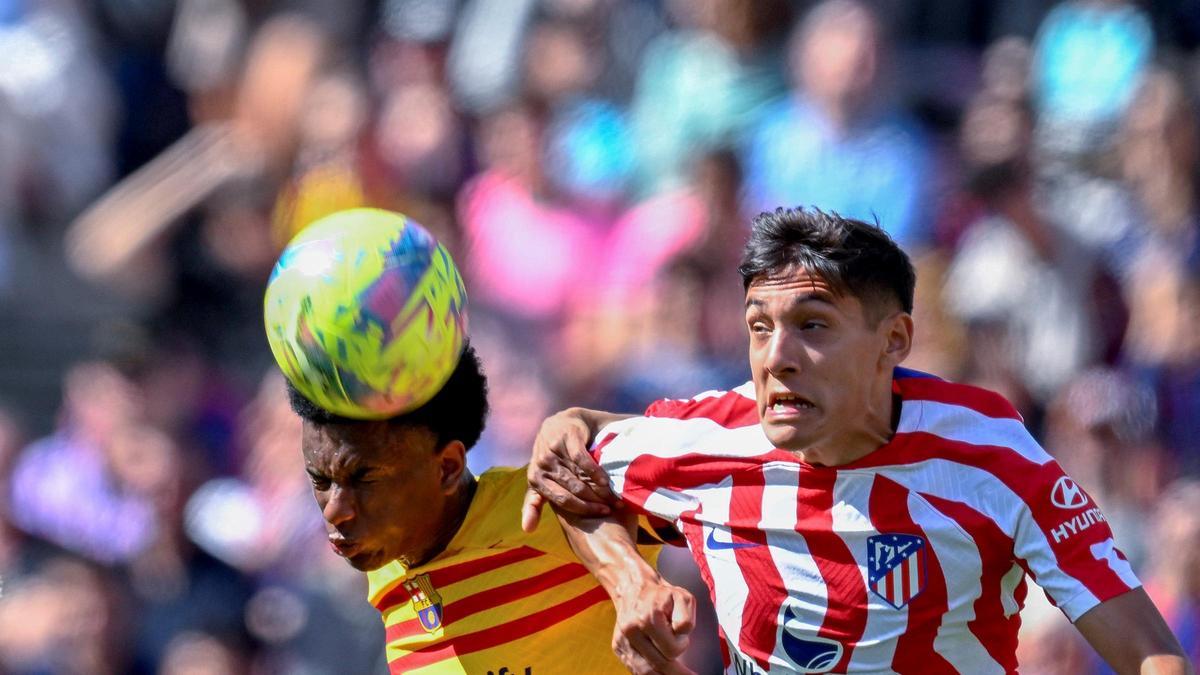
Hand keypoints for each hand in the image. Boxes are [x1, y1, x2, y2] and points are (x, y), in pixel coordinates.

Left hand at [522, 408, 618, 531]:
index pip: (562, 501)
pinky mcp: (567, 438)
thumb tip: (527, 530)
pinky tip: (607, 480)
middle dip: (595, 501)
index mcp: (535, 479)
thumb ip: (534, 504)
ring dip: (599, 489)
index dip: (583, 509)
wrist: (562, 424)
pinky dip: (596, 472)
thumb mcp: (541, 480)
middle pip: (573, 490)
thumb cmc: (552, 459)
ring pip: (579, 477)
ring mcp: (553, 450)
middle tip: (613, 508)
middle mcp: (542, 465)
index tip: (602, 515)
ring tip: (615, 497)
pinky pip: (582, 460)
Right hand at [610, 577, 696, 674]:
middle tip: (689, 673)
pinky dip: (649, 673)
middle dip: (675, 668)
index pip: (671, 650)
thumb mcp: (683, 598)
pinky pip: (634, 669)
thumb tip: (680, 636)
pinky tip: (660, 672)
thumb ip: (687, 619)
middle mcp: (631, 630)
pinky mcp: (618, 646)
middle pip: (659, 664)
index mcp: (648, 618)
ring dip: (662, 674)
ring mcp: (622, 640)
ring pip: (645, 672)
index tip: (683, 640)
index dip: (682, 646)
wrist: (634, 588)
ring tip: (675, 673)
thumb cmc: (662, 595)